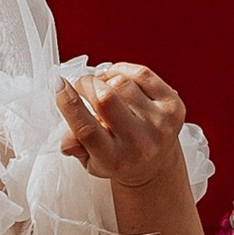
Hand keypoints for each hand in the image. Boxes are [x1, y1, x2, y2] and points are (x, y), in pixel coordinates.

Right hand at [56, 63, 188, 193]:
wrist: (154, 164)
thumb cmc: (117, 157)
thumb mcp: (91, 160)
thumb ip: (76, 147)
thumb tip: (67, 140)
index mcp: (115, 160)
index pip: (86, 130)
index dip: (68, 103)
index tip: (58, 84)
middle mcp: (141, 144)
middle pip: (105, 99)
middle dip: (87, 84)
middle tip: (82, 86)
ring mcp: (161, 124)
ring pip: (122, 83)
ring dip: (105, 78)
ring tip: (102, 86)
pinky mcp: (175, 107)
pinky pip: (143, 74)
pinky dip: (124, 70)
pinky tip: (117, 78)